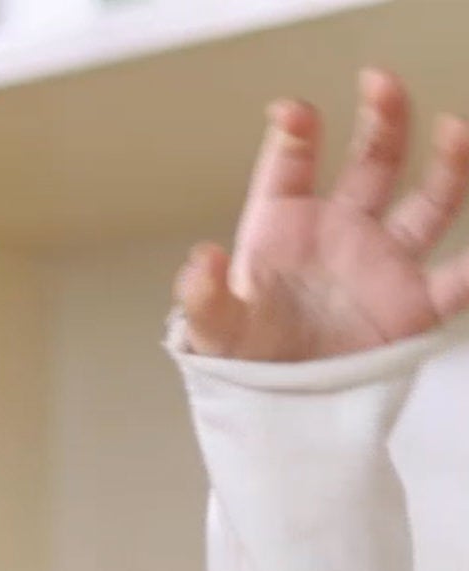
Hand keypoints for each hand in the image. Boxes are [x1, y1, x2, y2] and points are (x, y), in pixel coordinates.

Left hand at [177, 67, 468, 360]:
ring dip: (448, 167)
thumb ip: (205, 296)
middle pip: (370, 164)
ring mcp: (379, 266)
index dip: (293, 138)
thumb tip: (198, 262)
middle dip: (380, 122)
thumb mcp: (214, 331)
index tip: (292, 113)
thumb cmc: (242, 363)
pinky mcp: (410, 307)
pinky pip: (456, 282)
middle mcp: (338, 237)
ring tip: (455, 132)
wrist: (276, 414)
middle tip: (380, 84)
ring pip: (427, 202)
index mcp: (282, 234)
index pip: (288, 172)